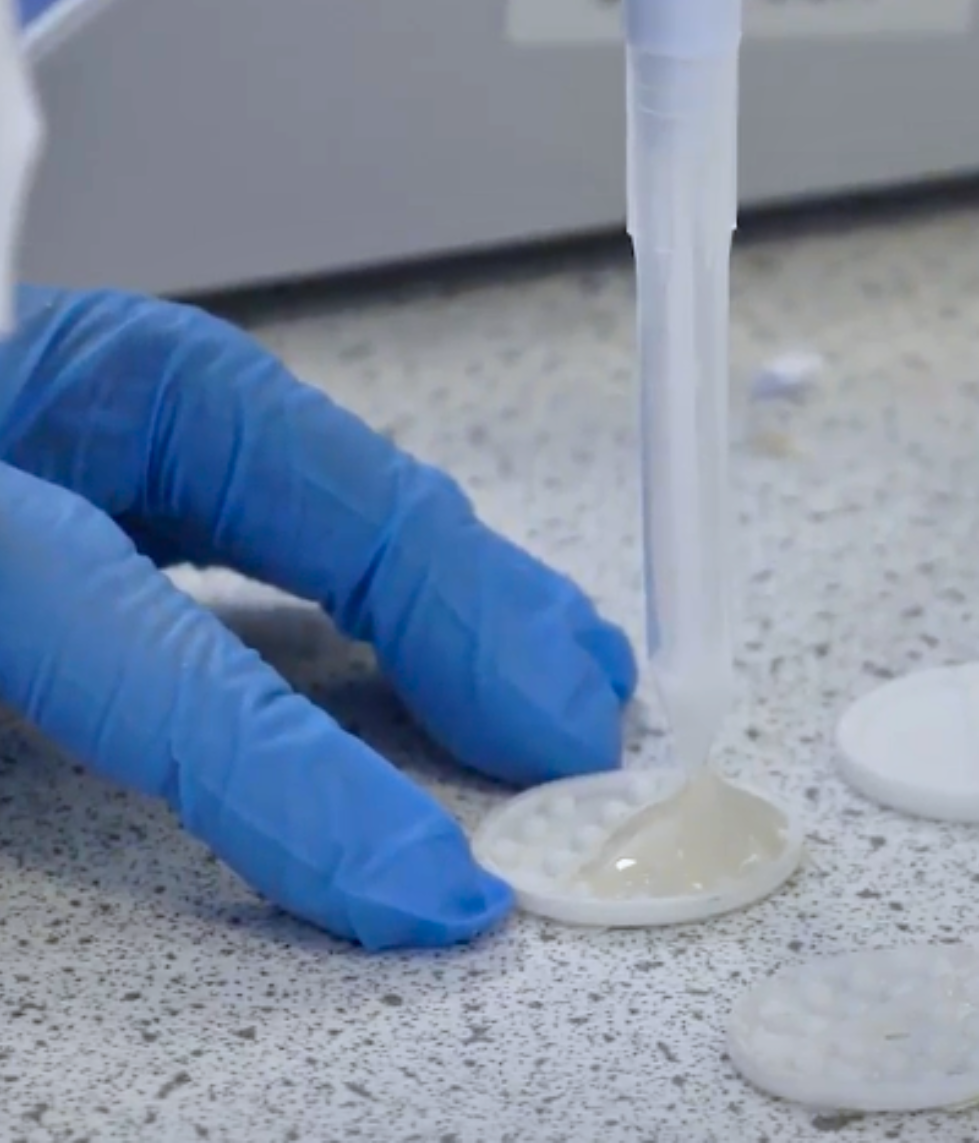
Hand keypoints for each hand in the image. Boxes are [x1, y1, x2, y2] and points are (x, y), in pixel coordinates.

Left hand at [0, 287, 636, 949]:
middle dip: (477, 635)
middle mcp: (97, 412)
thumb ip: (76, 683)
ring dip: (488, 598)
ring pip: (365, 496)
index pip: (171, 656)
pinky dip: (431, 573)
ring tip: (580, 680)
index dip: (313, 785)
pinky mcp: (179, 433)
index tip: (433, 888)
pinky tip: (490, 620)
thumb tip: (261, 811)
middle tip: (582, 743)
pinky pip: (337, 507)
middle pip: (334, 516)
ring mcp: (152, 411)